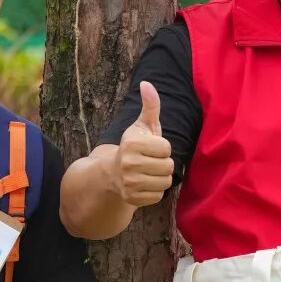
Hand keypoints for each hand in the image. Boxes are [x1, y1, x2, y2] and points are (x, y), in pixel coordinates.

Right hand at [114, 81, 173, 206]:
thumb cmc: (133, 147)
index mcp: (131, 143)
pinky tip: (144, 184)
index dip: (162, 148)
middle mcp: (128, 164)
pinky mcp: (132, 198)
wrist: (112, 174)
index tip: (150, 148)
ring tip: (148, 172)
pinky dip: (154, 191)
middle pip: (168, 166)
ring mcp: (129, 183)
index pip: (166, 148)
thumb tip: (146, 83)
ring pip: (166, 182)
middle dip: (163, 163)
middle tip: (150, 161)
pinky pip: (158, 196)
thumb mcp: (141, 125)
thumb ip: (150, 105)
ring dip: (160, 178)